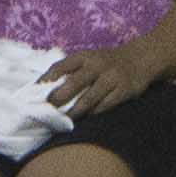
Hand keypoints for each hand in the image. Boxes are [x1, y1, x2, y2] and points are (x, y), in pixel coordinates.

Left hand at [43, 47, 158, 116]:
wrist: (140, 59)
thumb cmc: (107, 62)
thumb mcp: (89, 58)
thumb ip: (72, 70)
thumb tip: (47, 88)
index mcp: (85, 56)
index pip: (62, 66)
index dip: (48, 78)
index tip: (36, 90)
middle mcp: (97, 65)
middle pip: (74, 83)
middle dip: (59, 97)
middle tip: (49, 108)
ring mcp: (111, 78)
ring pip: (90, 98)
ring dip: (75, 110)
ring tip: (65, 119)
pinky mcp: (123, 90)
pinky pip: (106, 105)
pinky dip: (94, 113)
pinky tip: (86, 119)